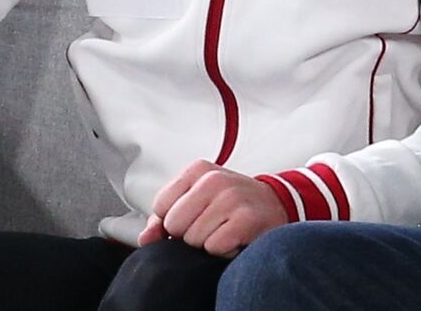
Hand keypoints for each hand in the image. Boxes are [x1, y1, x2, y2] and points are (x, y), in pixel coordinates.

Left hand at [138, 160, 287, 256]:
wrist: (274, 206)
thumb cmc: (230, 204)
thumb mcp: (197, 199)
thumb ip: (165, 216)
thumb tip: (146, 237)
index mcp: (198, 170)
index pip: (161, 205)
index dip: (173, 220)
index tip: (194, 216)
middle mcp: (214, 179)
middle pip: (174, 224)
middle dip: (188, 233)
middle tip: (211, 225)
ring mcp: (231, 198)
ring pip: (193, 239)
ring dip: (207, 243)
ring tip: (224, 230)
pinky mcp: (246, 219)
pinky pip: (214, 247)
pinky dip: (223, 251)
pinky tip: (234, 239)